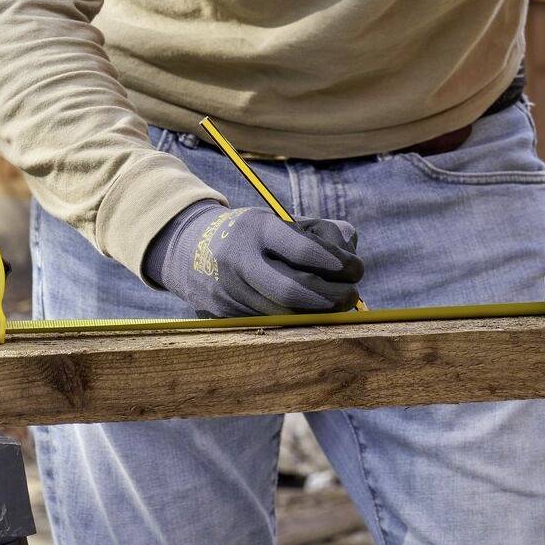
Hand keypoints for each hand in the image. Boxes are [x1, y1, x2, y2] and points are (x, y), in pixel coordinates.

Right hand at [141, 199, 363, 317]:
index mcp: (255, 228)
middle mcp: (238, 261)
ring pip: (284, 315)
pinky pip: (270, 325)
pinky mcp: (224, 317)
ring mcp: (228, 292)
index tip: (354, 269)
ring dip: (319, 314)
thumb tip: (350, 252)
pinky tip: (311, 314)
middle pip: (293, 291)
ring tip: (336, 305)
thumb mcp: (281, 219)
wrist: (190, 248)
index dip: (334, 262)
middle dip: (332, 297)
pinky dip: (298, 322)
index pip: (301, 249)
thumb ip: (321, 231)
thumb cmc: (253, 234)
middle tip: (352, 294)